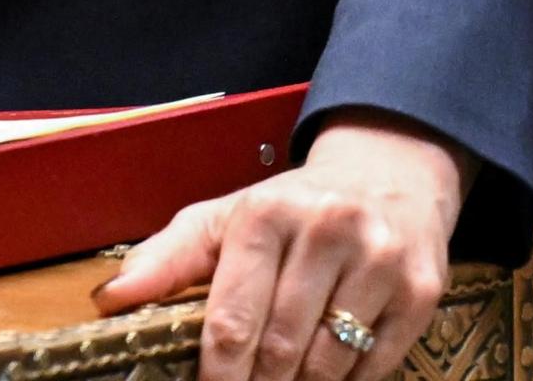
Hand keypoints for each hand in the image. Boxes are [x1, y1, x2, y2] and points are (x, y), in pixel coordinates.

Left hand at [96, 115, 467, 380]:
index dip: (217, 376)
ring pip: (327, 365)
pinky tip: (330, 369)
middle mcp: (327, 229)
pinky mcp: (421, 290)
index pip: (232, 321)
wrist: (391, 173)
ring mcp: (380, 260)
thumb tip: (111, 299)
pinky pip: (375, 367)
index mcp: (266, 213)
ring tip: (285, 378)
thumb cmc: (293, 207)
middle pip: (279, 350)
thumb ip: (168, 257)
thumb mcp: (227, 217)